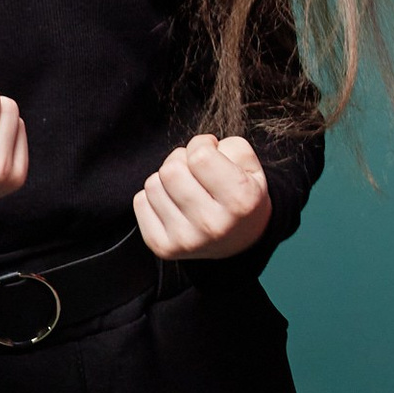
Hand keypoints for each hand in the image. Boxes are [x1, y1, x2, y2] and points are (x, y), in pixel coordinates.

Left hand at [134, 133, 270, 260]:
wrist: (240, 243)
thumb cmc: (242, 196)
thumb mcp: (253, 168)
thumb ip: (231, 147)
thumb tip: (196, 148)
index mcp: (239, 202)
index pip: (199, 156)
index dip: (203, 145)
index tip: (211, 153)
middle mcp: (212, 225)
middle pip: (170, 170)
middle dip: (181, 160)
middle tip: (194, 170)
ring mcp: (185, 240)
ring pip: (152, 184)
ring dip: (166, 179)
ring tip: (185, 189)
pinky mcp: (163, 247)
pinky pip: (140, 202)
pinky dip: (154, 197)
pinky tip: (174, 204)